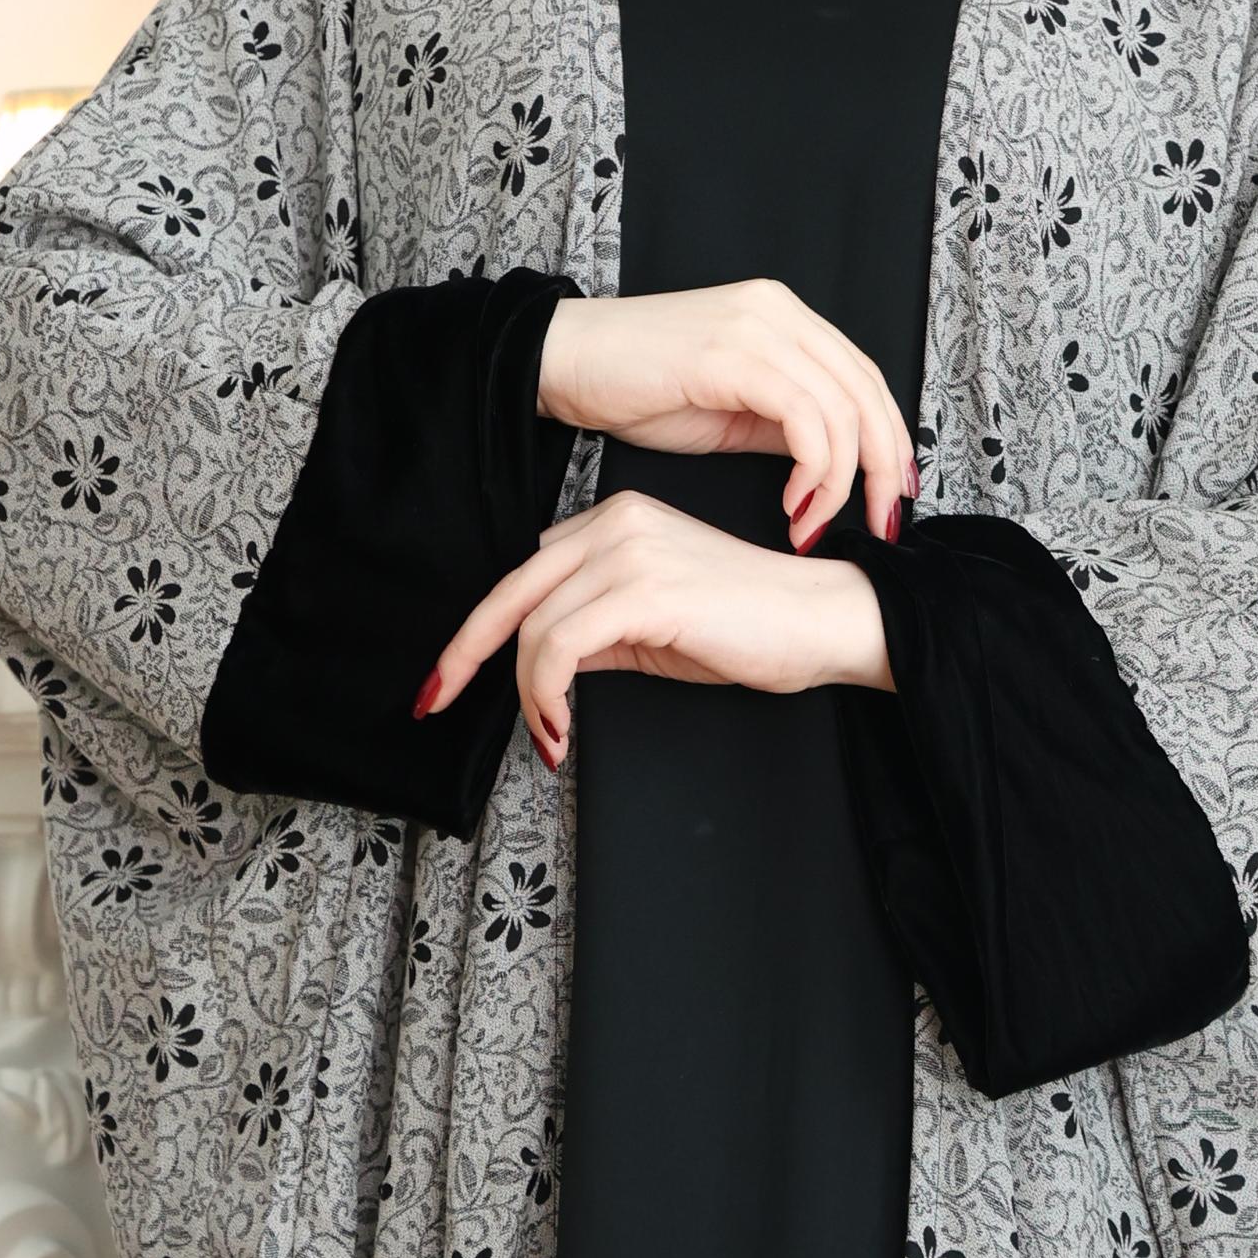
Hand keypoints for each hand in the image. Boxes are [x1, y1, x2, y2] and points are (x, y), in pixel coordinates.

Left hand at [419, 488, 891, 767]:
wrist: (824, 622)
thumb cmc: (753, 628)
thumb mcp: (654, 631)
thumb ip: (595, 635)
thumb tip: (545, 668)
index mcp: (613, 522)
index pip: (524, 575)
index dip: (480, 631)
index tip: (450, 678)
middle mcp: (613, 522)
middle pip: (510, 591)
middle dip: (463, 653)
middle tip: (434, 701)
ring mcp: (628, 549)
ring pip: (533, 625)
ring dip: (526, 693)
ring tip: (549, 735)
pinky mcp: (644, 587)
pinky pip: (561, 645)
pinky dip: (546, 693)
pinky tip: (560, 729)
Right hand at [535, 280, 915, 549]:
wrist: (563, 362)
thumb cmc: (636, 389)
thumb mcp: (729, 409)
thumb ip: (784, 423)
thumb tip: (829, 463)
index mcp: (785, 317)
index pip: (864, 378)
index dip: (890, 440)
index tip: (893, 497)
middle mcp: (780, 312)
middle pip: (867, 391)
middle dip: (884, 467)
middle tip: (882, 524)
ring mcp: (757, 326)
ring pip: (841, 409)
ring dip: (839, 482)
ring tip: (812, 527)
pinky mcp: (731, 354)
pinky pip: (803, 417)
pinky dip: (810, 469)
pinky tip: (790, 505)